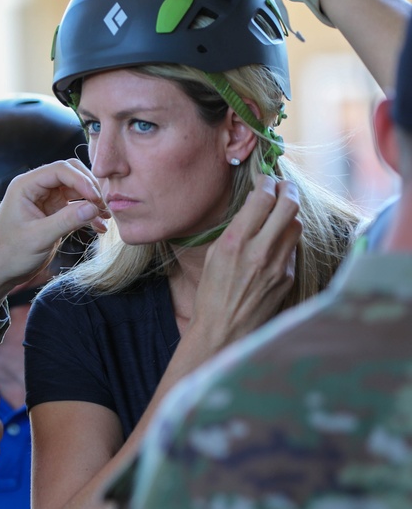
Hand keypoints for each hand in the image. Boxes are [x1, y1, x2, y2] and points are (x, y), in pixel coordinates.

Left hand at [0, 158, 108, 312]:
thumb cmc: (8, 254)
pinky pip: (75, 207)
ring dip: (92, 201)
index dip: (81, 181)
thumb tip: (93, 207)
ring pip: (76, 190)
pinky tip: (100, 227)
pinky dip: (88, 215)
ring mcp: (45, 201)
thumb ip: (65, 221)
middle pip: (71, 174)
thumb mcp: (38, 238)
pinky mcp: (52, 214)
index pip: (60, 170)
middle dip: (89, 188)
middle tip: (104, 206)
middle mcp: (36, 189)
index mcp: (25, 186)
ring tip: (107, 216)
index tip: (96, 199)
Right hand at [190, 174, 301, 351]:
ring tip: (282, 208)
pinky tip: (277, 238)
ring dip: (290, 212)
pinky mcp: (287, 276)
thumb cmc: (211, 292)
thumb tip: (254, 209)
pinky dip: (287, 236)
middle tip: (282, 185)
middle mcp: (259, 250)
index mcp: (235, 242)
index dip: (266, 182)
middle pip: (288, 205)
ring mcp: (278, 264)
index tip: (264, 180)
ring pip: (296, 224)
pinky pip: (293, 247)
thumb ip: (236, 230)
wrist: (224, 328)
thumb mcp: (214, 255)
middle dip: (287, 188)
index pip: (262, 198)